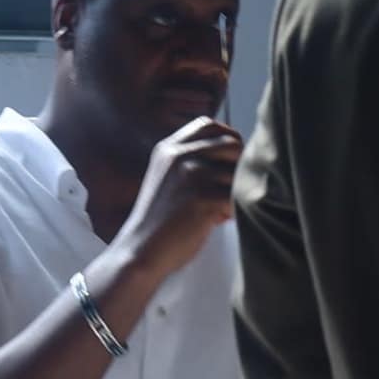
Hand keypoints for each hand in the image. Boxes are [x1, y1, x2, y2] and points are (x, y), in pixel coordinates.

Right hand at [116, 118, 243, 281]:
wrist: (140, 253)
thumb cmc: (159, 222)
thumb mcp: (166, 179)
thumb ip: (190, 162)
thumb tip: (236, 154)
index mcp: (168, 149)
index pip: (208, 125)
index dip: (227, 138)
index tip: (230, 161)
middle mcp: (178, 155)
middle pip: (231, 143)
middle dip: (238, 166)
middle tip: (229, 189)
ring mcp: (189, 174)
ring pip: (237, 172)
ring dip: (235, 192)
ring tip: (221, 210)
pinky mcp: (201, 196)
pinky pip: (236, 196)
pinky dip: (233, 211)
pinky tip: (219, 221)